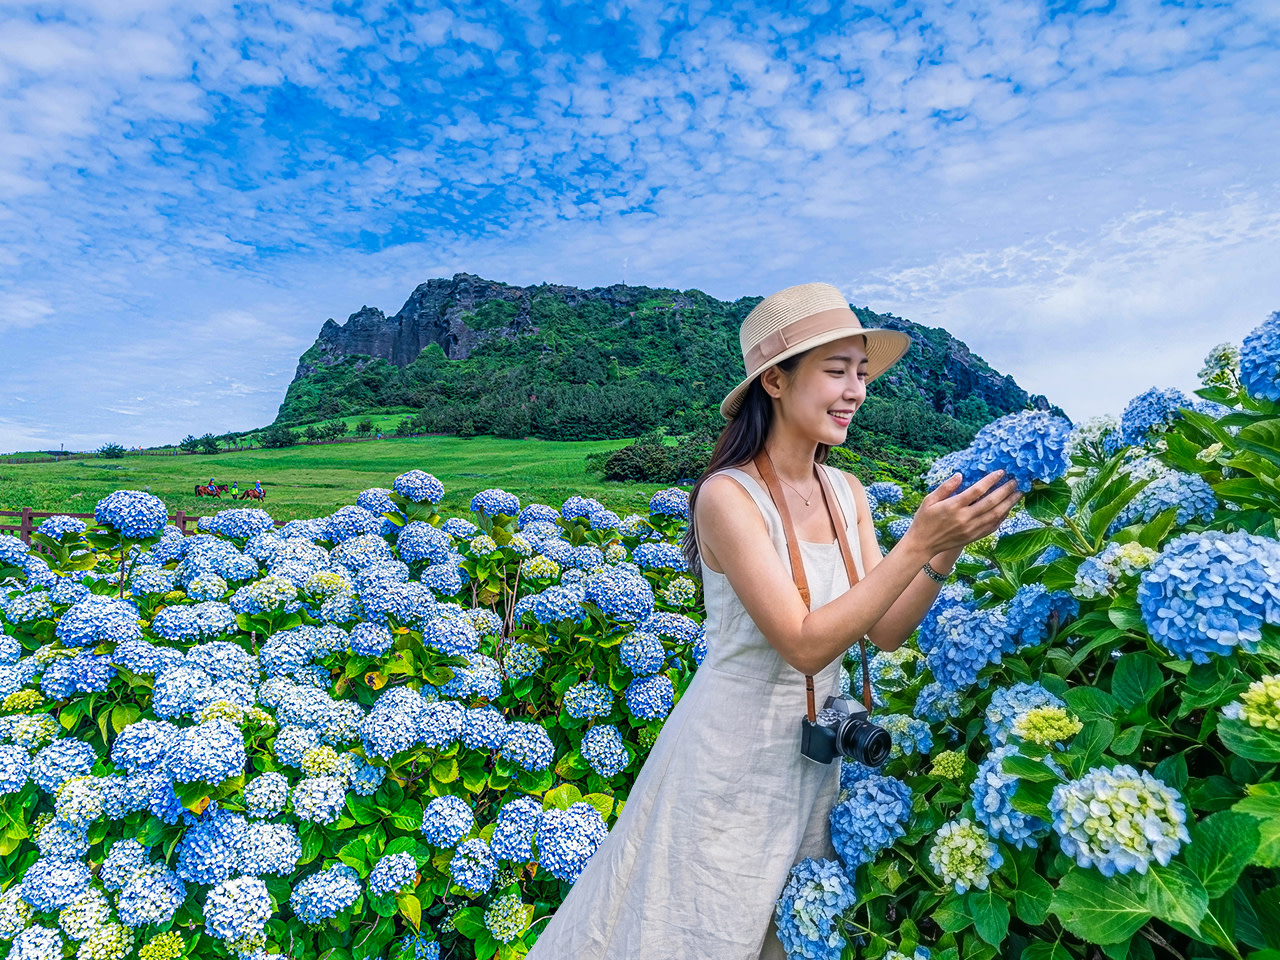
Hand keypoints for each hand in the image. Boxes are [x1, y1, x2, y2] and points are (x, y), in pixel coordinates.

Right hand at [904, 470, 1022, 555]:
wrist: (923, 544)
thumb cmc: (924, 519)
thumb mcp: (929, 500)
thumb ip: (945, 487)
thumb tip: (960, 475)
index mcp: (953, 506)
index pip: (977, 490)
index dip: (991, 480)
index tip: (1001, 472)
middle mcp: (964, 518)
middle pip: (991, 502)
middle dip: (1005, 491)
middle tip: (1016, 482)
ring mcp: (971, 529)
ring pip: (995, 515)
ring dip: (1008, 504)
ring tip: (1018, 494)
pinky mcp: (973, 537)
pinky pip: (992, 527)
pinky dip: (1002, 518)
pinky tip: (1007, 510)